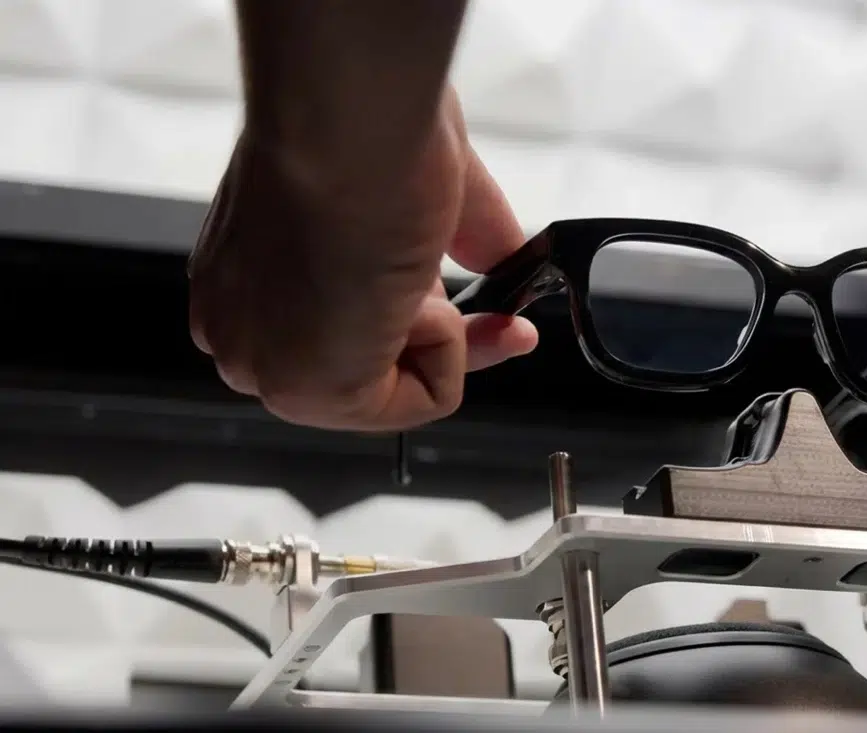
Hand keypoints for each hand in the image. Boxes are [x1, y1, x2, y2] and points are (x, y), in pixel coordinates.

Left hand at [188, 88, 537, 430]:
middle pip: (373, 371)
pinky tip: (412, 291)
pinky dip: (451, 350)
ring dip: (440, 332)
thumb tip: (504, 254)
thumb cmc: (362, 127)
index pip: (347, 332)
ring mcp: (264, 363)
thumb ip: (462, 232)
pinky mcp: (306, 391)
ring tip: (414, 267)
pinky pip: (424, 399)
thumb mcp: (425, 185)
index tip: (484, 315)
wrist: (349, 125)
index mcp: (246, 276)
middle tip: (507, 324)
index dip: (426, 324)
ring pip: (397, 388)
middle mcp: (241, 326)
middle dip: (452, 341)